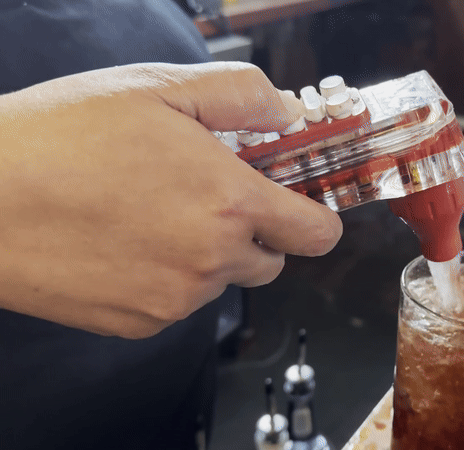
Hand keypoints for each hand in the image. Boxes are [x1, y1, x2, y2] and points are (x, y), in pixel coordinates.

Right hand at [0, 62, 342, 337]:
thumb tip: (285, 112)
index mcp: (230, 204)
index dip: (314, 215)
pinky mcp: (139, 322)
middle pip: (272, 259)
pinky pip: (177, 301)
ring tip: (150, 211)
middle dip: (254, 230)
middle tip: (208, 194)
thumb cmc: (59, 138)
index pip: (317, 233)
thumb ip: (240, 96)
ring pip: (221, 280)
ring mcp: (175, 299)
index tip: (297, 199)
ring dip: (206, 252)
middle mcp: (212, 261)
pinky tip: (125, 240)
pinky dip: (166, 275)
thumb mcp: (159, 87)